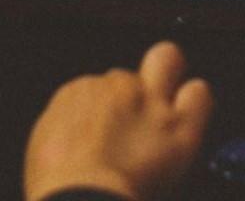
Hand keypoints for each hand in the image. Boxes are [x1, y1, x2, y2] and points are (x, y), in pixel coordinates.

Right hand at [22, 41, 213, 200]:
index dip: (105, 114)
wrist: (83, 197)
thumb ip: (67, 129)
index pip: (97, 89)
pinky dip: (197, 101)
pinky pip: (200, 93)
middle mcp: (114, 89)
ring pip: (167, 59)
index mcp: (77, 93)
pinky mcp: (178, 125)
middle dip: (133, 89)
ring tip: (170, 101)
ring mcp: (149, 102)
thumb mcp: (45, 147)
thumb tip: (80, 136)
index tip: (107, 134)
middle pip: (129, 75)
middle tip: (137, 116)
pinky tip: (193, 112)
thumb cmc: (60, 182)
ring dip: (167, 75)